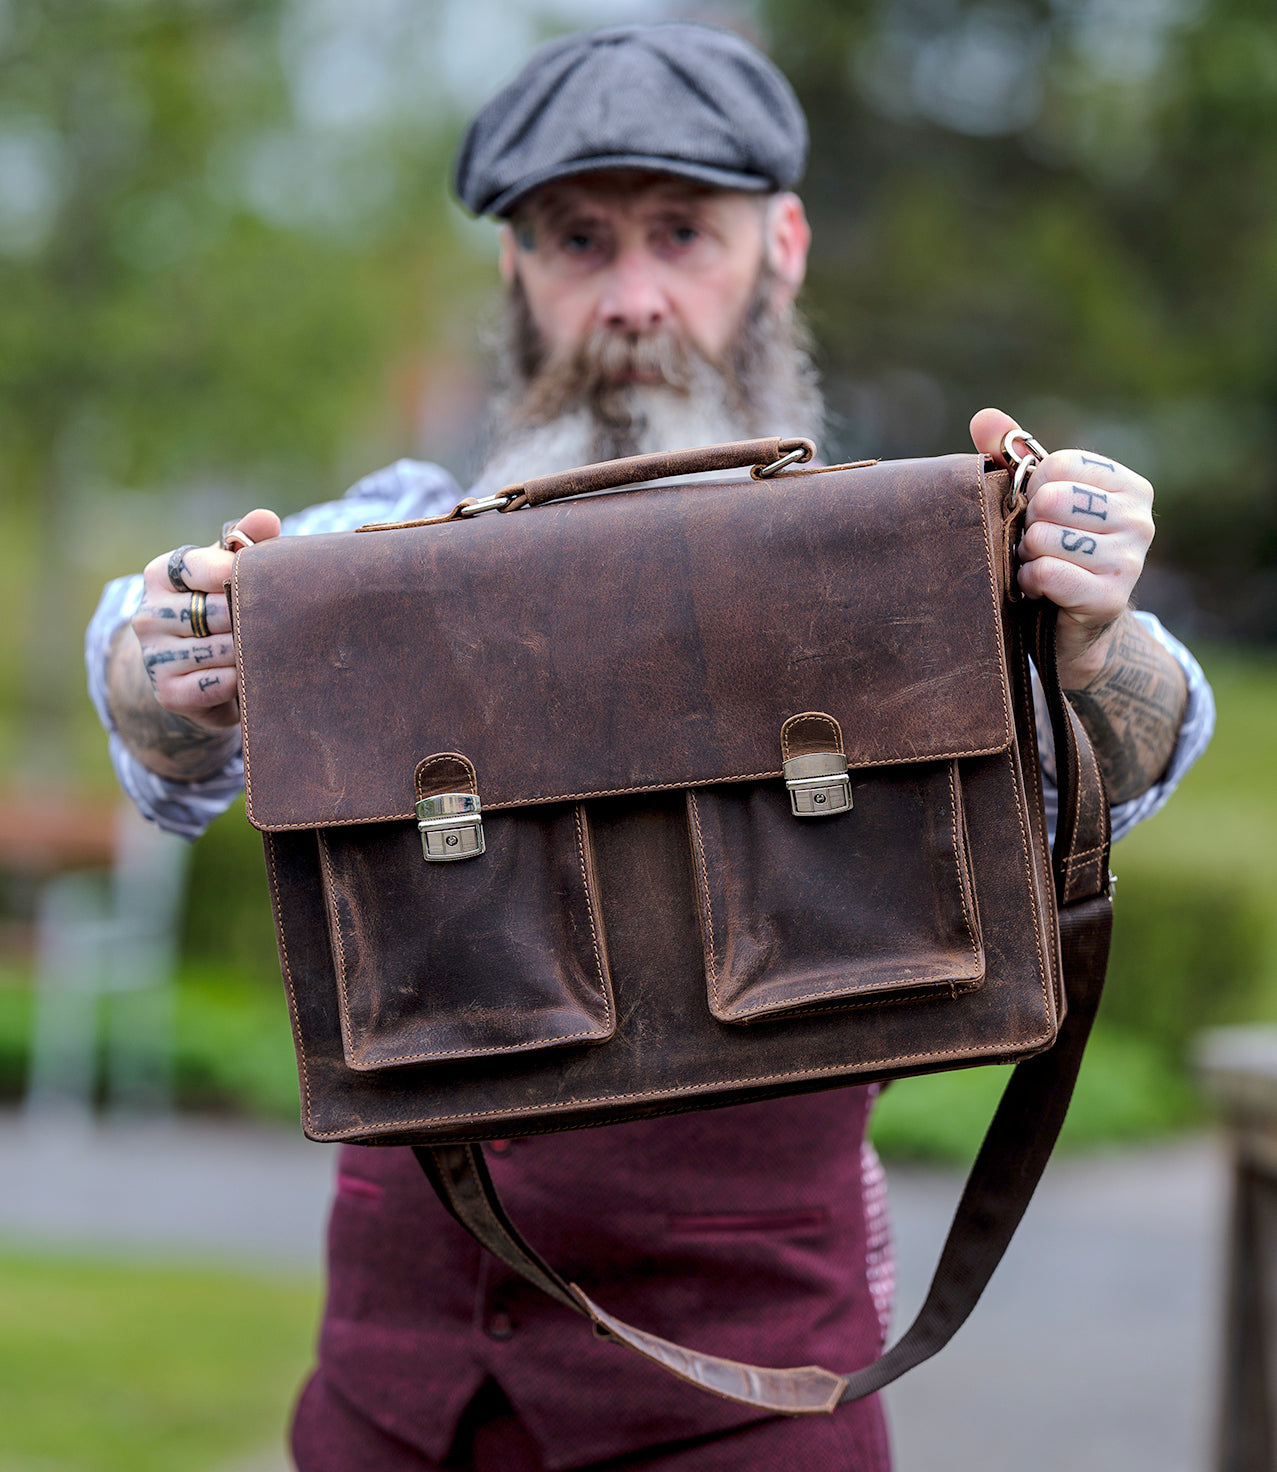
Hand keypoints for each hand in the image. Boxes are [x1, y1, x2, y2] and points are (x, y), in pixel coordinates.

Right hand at [131, 508, 281, 728]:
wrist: (197, 677)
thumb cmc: (221, 611)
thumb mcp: (229, 573)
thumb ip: (247, 542)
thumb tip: (267, 518)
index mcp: (160, 574)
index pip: (201, 566)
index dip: (239, 575)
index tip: (263, 583)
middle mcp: (148, 614)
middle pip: (218, 610)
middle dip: (252, 618)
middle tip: (276, 623)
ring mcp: (153, 655)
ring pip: (223, 649)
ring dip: (252, 651)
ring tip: (266, 649)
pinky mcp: (167, 692)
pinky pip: (219, 682)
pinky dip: (241, 680)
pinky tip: (247, 676)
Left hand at [969, 407, 1154, 687]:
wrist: (1069, 625)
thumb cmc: (1052, 551)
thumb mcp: (1035, 498)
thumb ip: (1011, 454)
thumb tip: (981, 417)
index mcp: (1129, 487)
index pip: (1058, 464)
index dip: (1032, 490)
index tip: (1040, 513)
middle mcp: (1140, 520)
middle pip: (1051, 499)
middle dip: (1029, 524)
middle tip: (1036, 544)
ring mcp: (1131, 561)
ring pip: (1045, 536)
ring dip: (1027, 555)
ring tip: (1039, 565)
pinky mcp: (1110, 598)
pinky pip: (1047, 572)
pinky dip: (1030, 581)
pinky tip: (1038, 589)